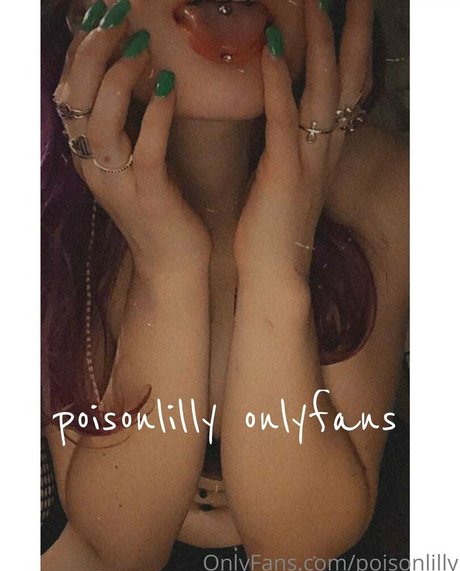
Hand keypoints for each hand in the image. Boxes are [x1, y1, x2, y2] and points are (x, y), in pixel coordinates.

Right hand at [54, 13, 210, 278]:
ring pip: (102, 122)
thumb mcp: (134, 161)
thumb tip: (133, 74)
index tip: (101, 16)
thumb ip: (127, 124)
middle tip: (119, 16)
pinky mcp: (151, 196)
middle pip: (75, 99)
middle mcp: (94, 166)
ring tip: (142, 44)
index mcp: (87, 154)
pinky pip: (147, 149)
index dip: (80, 51)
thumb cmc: (161, 206)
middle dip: (93, 51)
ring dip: (119, 77)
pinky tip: (168, 85)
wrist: (173, 262)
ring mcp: (119, 184)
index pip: (69, 92)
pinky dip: (155, 114)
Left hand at [234, 0, 373, 285]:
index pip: (347, 94)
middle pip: (347, 83)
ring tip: (314, 0)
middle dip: (352, 34)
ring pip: (322, 92)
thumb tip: (277, 120)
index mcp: (325, 154)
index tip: (350, 15)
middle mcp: (325, 152)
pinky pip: (283, 119)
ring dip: (320, 43)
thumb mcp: (284, 182)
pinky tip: (270, 46)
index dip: (352, 52)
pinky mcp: (283, 173)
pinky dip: (279, 81)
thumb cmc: (272, 230)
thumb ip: (287, 149)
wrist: (274, 275)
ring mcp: (307, 161)